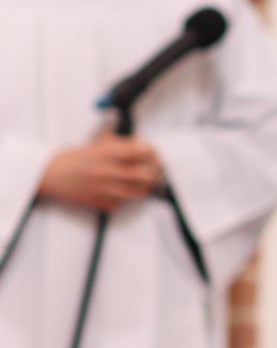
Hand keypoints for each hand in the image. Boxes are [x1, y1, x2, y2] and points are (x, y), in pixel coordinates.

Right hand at [38, 131, 163, 212]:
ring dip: (143, 188)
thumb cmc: (72, 159)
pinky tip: (122, 193)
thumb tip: (139, 143)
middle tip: (156, 172)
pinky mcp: (99, 202)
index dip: (153, 154)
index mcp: (108, 152)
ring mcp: (105, 188)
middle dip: (155, 173)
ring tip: (142, 184)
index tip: (153, 155)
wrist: (48, 175)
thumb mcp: (95, 144)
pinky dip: (125, 199)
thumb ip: (118, 143)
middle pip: (146, 174)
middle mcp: (108, 170)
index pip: (143, 152)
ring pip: (139, 192)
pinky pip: (122, 204)